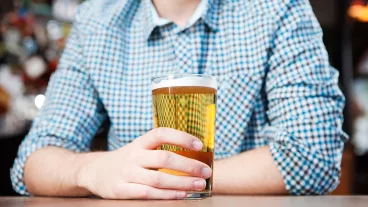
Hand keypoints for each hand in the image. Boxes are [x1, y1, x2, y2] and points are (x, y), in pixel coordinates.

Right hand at [77, 128, 211, 198]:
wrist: (95, 171)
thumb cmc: (127, 160)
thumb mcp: (139, 148)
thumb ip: (159, 150)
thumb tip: (194, 154)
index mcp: (139, 143)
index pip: (161, 133)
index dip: (181, 137)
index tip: (199, 145)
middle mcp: (133, 156)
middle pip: (164, 158)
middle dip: (189, 165)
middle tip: (206, 171)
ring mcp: (126, 173)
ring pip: (158, 178)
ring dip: (182, 182)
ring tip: (199, 185)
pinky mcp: (121, 190)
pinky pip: (148, 193)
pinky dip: (167, 195)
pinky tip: (181, 194)